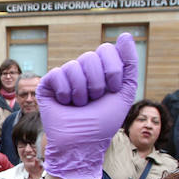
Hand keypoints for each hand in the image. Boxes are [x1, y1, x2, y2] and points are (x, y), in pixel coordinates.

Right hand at [37, 32, 136, 178]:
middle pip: (90, 56)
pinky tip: (65, 104)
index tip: (112, 89)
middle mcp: (82, 71)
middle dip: (96, 83)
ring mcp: (64, 77)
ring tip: (79, 105)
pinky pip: (57, 74)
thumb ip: (129, 65)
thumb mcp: (124, 93)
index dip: (112, 70)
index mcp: (99, 70)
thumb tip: (125, 35)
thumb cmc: (103, 123)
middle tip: (94, 100)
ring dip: (81, 92)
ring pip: (73, 66)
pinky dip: (65, 92)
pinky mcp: (48, 84)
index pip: (106, 50)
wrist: (82, 143)